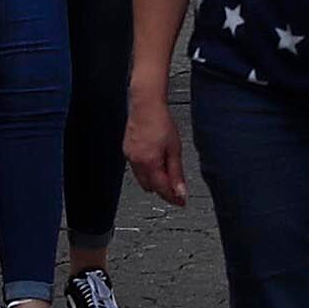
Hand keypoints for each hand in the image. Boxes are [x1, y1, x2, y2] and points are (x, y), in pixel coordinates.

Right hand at [124, 90, 187, 206]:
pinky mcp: (127, 151)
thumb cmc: (160, 122)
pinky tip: (156, 161)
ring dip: (155, 180)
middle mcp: (136, 162)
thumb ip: (177, 174)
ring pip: (142, 179)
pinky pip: (137, 168)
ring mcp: (130, 156)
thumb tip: (180, 192)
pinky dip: (147, 170)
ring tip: (167, 171)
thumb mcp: (175, 150)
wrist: (146, 105)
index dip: (173, 198)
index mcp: (149, 163)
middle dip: (163, 189)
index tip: (181, 202)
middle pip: (150, 187)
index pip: (161, 189)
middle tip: (176, 188)